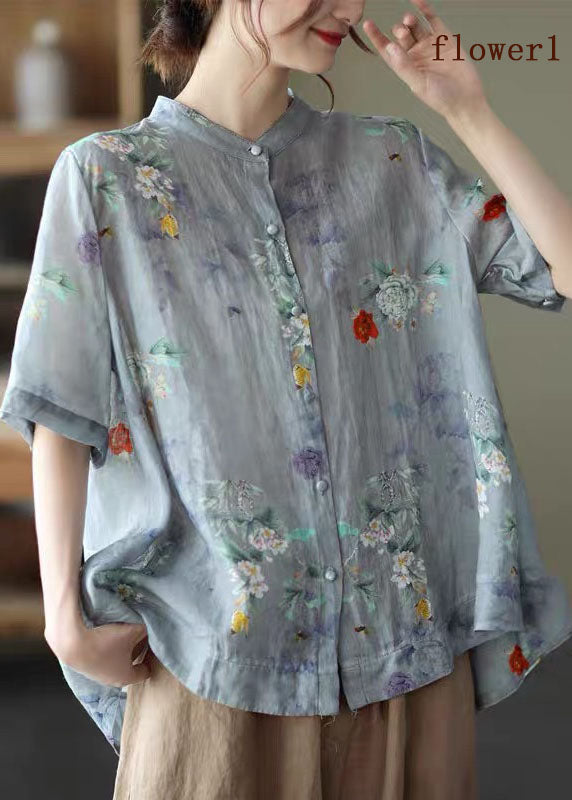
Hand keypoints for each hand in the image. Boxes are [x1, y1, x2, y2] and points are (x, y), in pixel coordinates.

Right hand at [46, 618, 150, 686]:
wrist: (71, 643)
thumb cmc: (105, 641)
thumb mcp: (133, 631)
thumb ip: (146, 630)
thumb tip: (149, 629)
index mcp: (126, 677)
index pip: (145, 672)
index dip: (151, 657)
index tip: (152, 644)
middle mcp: (112, 680)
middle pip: (131, 665)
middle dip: (136, 650)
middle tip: (139, 635)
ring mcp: (98, 675)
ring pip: (116, 661)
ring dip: (121, 648)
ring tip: (122, 633)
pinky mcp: (86, 666)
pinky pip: (103, 657)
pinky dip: (107, 648)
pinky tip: (105, 635)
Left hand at [362, 0, 488, 121]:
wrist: (466, 98)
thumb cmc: (441, 98)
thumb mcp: (418, 84)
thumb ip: (404, 66)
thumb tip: (390, 48)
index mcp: (406, 68)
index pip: (387, 51)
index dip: (377, 38)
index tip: (368, 24)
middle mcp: (416, 56)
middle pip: (401, 37)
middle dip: (399, 31)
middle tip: (402, 32)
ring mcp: (430, 46)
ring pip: (415, 27)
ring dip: (409, 21)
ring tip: (408, 20)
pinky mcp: (445, 39)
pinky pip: (433, 21)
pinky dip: (425, 11)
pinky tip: (418, 2)